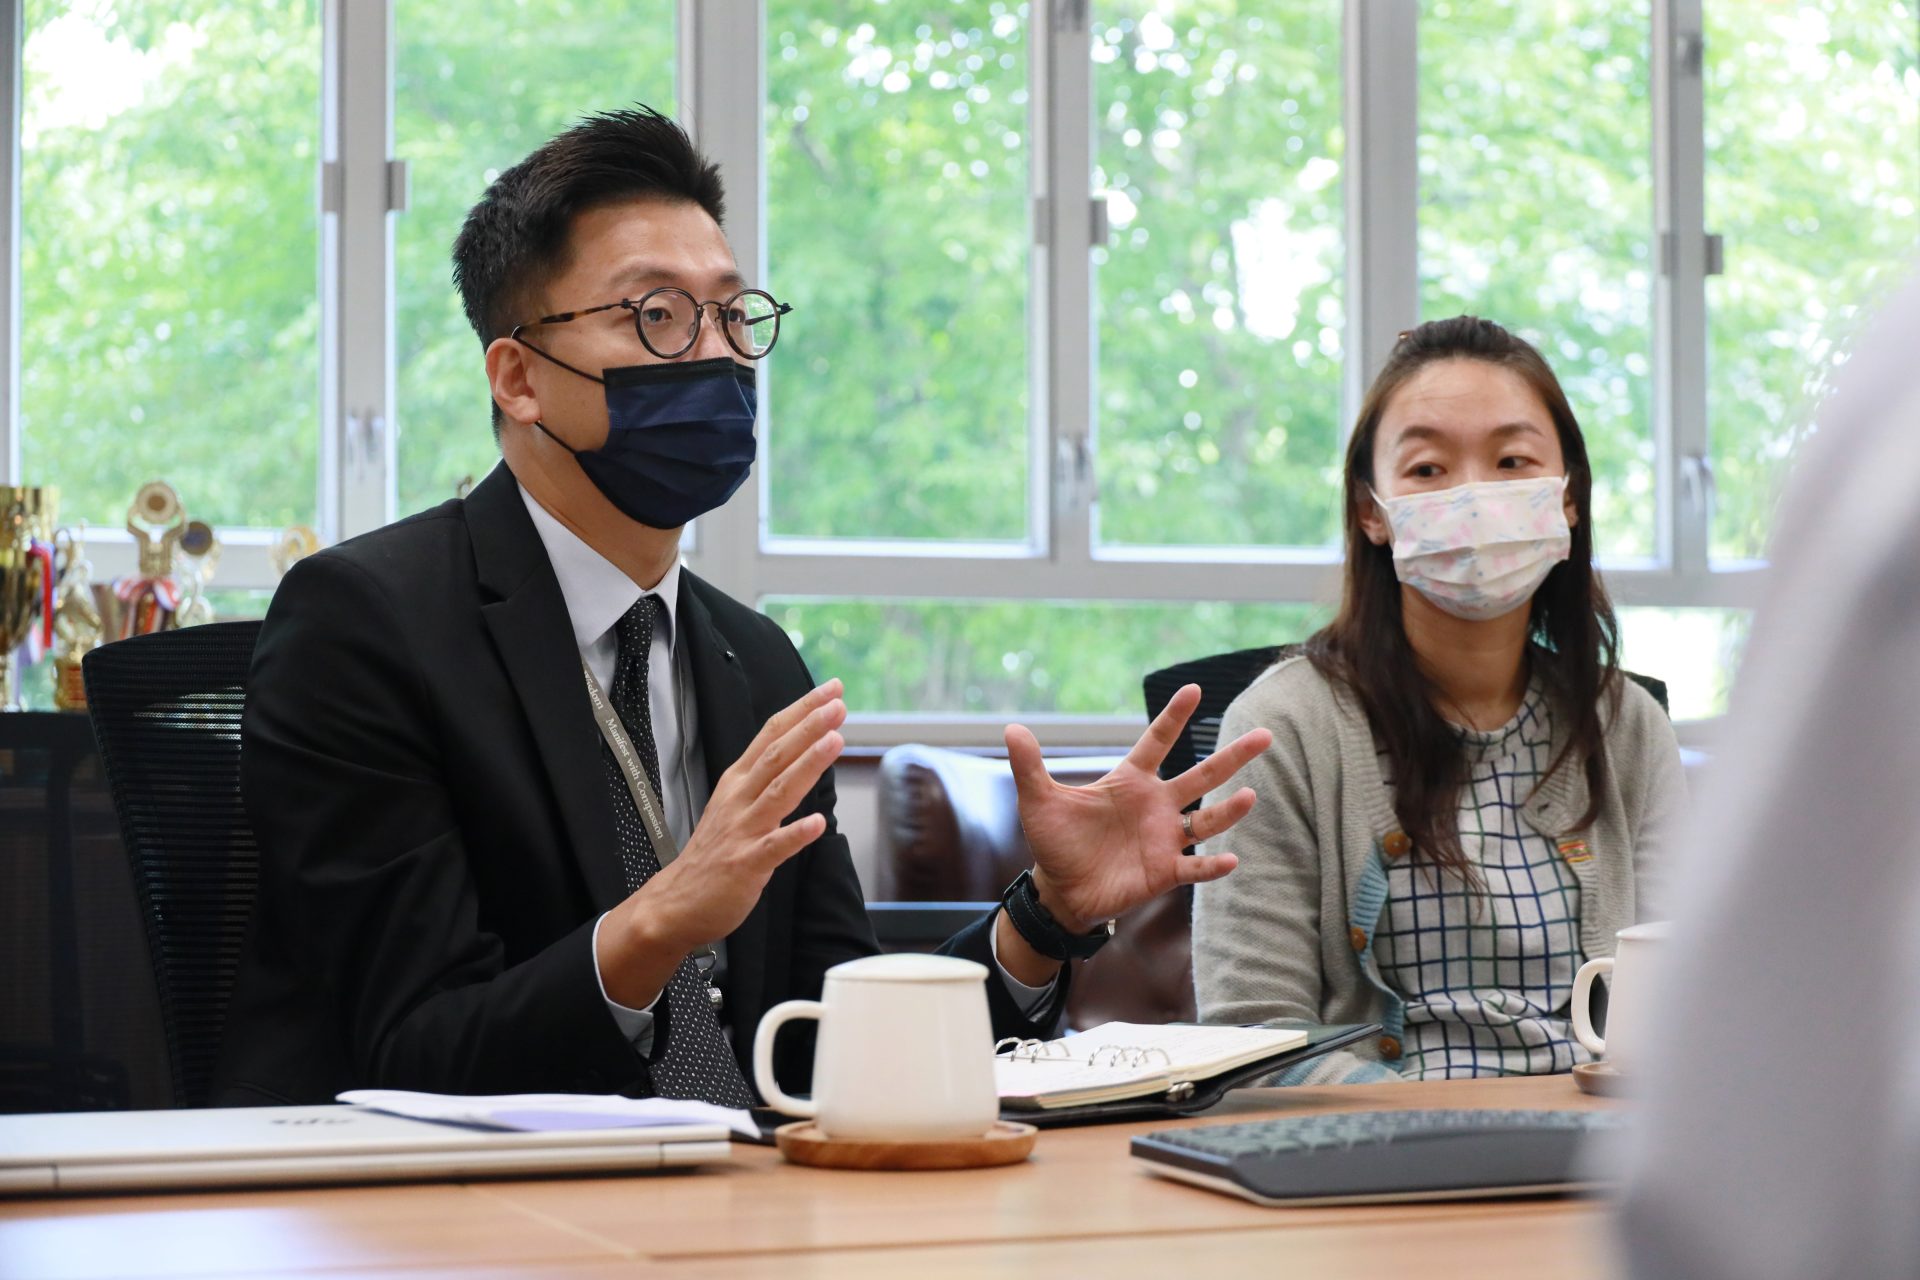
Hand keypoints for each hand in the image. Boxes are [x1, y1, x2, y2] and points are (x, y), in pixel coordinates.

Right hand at [597, 679, 845, 1005]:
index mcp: (738, 782)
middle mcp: (739, 800)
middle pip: (777, 755)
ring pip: (779, 791)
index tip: (831, 690)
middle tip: (837, 704)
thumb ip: (765, 780)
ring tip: (835, 741)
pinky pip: (774, 848)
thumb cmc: (712, 855)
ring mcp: (742, 831)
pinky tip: (819, 823)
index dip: (801, 710)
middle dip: (809, 727)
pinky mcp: (745, 864)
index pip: (772, 736)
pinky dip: (796, 833)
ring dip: (807, 764)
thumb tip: (801, 752)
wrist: (674, 903)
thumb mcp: (734, 805)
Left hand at [1009, 684, 1271, 933]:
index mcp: (1129, 782)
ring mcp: (1164, 838)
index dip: (1174, 718)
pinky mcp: (1165, 871)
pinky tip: (1232, 860)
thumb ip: (1029, 766)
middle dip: (1232, 756)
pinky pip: (1195, 866)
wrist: (1060, 892)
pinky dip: (1212, 865)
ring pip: (1207, 820)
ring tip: (1251, 795)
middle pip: (1201, 775)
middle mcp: (1155, 805)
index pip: (1157, 742)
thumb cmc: (1054, 843)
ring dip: (1230, 810)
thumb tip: (1011, 728)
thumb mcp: (1038, 802)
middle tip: (1266, 735)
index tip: (1194, 689)